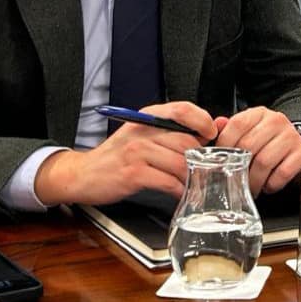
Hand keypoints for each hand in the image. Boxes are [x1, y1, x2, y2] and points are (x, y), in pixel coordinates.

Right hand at [34, 102, 216, 206]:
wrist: (84, 174)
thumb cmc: (119, 156)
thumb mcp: (145, 135)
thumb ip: (177, 130)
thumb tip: (217, 125)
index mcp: (148, 117)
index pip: (183, 109)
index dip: (203, 121)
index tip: (212, 135)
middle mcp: (142, 130)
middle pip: (186, 141)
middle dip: (200, 159)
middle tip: (205, 169)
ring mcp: (136, 152)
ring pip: (180, 163)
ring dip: (191, 177)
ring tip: (193, 183)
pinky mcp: (133, 174)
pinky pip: (167, 181)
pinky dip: (178, 190)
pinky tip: (178, 192)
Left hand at [216, 106, 300, 195]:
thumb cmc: (271, 141)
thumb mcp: (251, 131)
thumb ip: (231, 129)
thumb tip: (215, 127)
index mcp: (259, 114)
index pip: (237, 124)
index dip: (225, 145)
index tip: (222, 161)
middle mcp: (276, 121)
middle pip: (249, 146)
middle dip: (239, 169)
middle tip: (235, 182)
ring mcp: (291, 136)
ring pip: (264, 162)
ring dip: (254, 180)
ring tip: (251, 187)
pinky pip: (282, 173)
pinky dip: (272, 184)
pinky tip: (268, 185)